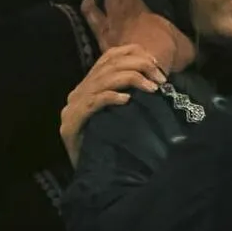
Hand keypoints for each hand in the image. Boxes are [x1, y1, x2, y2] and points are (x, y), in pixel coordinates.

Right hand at [60, 44, 167, 167]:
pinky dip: (111, 97)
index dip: (134, 54)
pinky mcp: (71, 124)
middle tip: (160, 78)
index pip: (110, 56)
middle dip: (138, 66)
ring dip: (131, 79)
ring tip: (152, 88)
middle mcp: (78, 91)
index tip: (156, 63)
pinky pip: (93, 103)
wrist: (89, 176)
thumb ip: (129, 92)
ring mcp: (73, 107)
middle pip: (109, 65)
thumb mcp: (121, 112)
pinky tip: (127, 100)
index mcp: (89, 84)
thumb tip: (157, 77)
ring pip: (103, 80)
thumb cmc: (109, 142)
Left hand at [80, 0, 196, 74]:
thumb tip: (201, 40)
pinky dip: (90, 7)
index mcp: (148, 5)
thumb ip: (188, 38)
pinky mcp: (102, 35)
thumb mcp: (187, 45)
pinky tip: (90, 2)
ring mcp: (113, 20)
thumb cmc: (168, 54)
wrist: (144, 72)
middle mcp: (128, 7)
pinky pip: (91, 15)